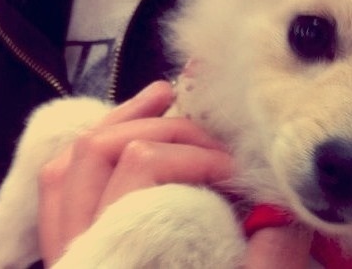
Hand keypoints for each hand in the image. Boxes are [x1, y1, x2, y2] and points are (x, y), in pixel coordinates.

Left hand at [37, 81, 311, 267]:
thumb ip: (269, 260)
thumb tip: (293, 213)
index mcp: (123, 256)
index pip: (142, 170)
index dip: (196, 158)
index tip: (235, 171)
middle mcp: (82, 247)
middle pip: (108, 153)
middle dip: (168, 134)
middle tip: (212, 140)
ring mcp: (67, 248)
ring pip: (74, 162)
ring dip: (121, 122)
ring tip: (165, 99)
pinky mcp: (67, 252)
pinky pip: (58, 186)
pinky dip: (92, 148)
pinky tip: (127, 131)